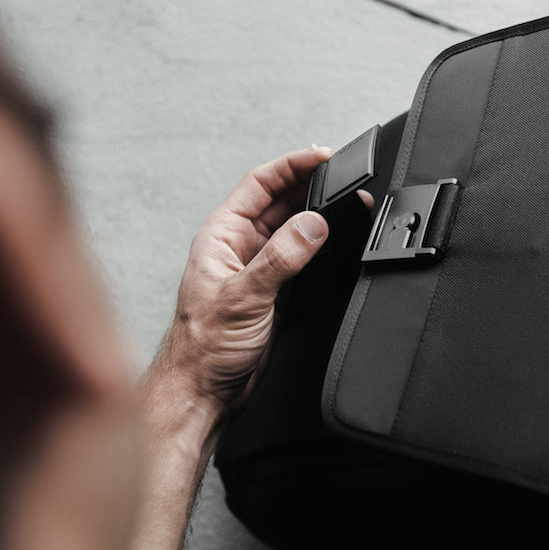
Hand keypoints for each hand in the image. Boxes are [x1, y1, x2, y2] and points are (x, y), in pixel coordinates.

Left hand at [152, 146, 365, 427]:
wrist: (203, 393)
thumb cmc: (201, 348)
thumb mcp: (244, 296)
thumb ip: (281, 259)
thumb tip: (313, 224)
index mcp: (220, 236)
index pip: (260, 184)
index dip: (291, 165)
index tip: (322, 156)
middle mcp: (238, 249)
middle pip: (280, 202)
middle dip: (311, 186)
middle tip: (343, 177)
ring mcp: (258, 271)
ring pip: (294, 230)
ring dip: (319, 217)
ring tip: (347, 205)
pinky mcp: (275, 294)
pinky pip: (303, 260)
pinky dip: (322, 248)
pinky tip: (337, 244)